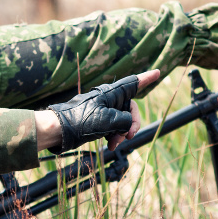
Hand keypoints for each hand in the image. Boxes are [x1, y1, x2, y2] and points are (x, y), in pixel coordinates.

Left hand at [41, 70, 159, 152]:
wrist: (59, 130)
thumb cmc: (82, 121)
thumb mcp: (110, 121)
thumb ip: (126, 121)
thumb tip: (127, 126)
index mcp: (112, 93)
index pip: (133, 84)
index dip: (147, 79)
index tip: (158, 72)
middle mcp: (109, 99)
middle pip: (131, 109)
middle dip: (132, 124)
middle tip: (129, 136)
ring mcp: (103, 110)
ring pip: (122, 121)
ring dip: (122, 134)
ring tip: (114, 144)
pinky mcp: (98, 121)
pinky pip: (113, 128)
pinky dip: (114, 136)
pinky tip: (110, 145)